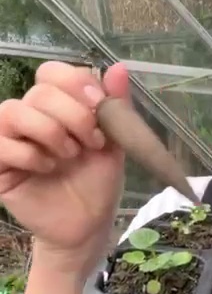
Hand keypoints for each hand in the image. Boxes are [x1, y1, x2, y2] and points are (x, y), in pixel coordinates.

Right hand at [0, 61, 128, 275]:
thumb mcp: (114, 143)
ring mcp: (11, 139)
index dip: (75, 83)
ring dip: (50, 131)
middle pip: (40, 91)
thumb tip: (118, 67)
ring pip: (14, 110)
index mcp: (59, 106)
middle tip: (91, 142)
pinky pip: (1, 144)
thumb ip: (115, 106)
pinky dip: (30, 154)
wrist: (87, 226)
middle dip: (73, 114)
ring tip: (69, 155)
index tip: (100, 105)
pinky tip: (47, 168)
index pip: (52, 73)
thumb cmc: (97, 183)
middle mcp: (31, 117)